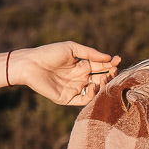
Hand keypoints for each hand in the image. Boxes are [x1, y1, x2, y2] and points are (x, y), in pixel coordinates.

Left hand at [6, 42, 121, 106]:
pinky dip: (91, 95)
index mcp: (81, 65)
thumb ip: (90, 53)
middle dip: (109, 75)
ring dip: (103, 84)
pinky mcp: (67, 98)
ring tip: (104, 77)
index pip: (101, 66)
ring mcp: (74, 88)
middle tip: (113, 70)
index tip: (118, 60)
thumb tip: (109, 57)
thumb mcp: (71, 49)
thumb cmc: (48, 53)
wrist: (30, 65)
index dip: (110, 64)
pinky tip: (92, 85)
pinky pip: (84, 100)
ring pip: (95, 90)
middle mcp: (80, 77)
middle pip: (101, 78)